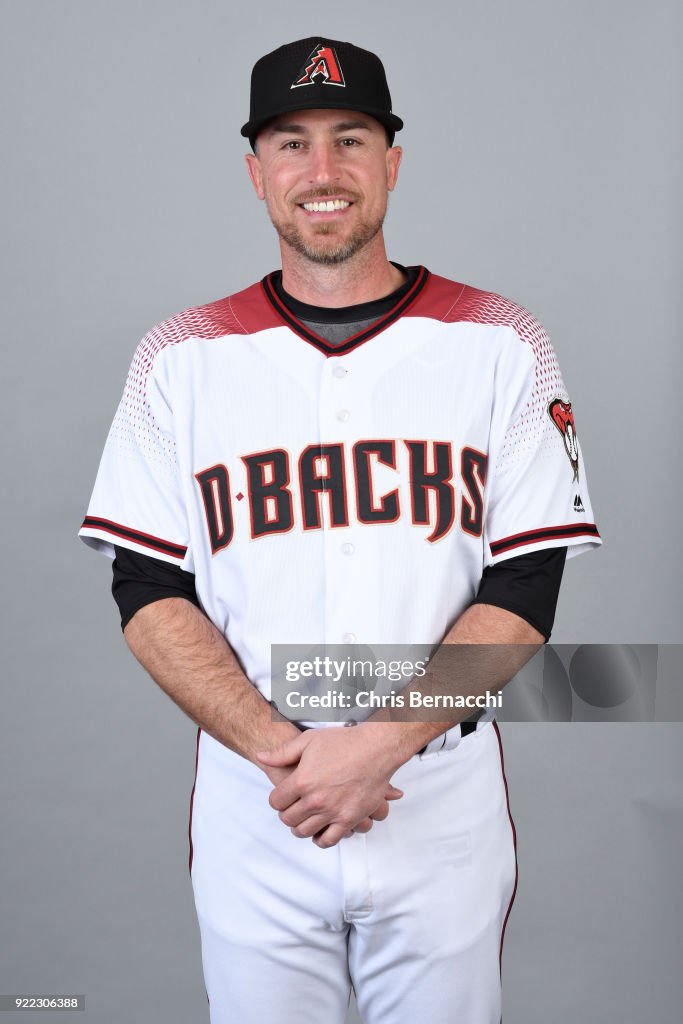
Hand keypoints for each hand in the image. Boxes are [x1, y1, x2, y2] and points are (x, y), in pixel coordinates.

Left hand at [256, 728, 403, 848]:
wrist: (375, 748)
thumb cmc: (343, 742)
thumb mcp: (308, 741)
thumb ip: (282, 752)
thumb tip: (261, 757)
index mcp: (301, 780)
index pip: (276, 801)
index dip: (277, 799)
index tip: (282, 797)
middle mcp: (314, 799)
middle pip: (288, 819)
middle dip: (287, 814)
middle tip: (292, 808)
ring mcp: (332, 811)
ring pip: (304, 832)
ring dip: (300, 827)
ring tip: (304, 819)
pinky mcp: (348, 819)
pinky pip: (328, 840)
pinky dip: (320, 839)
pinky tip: (319, 831)